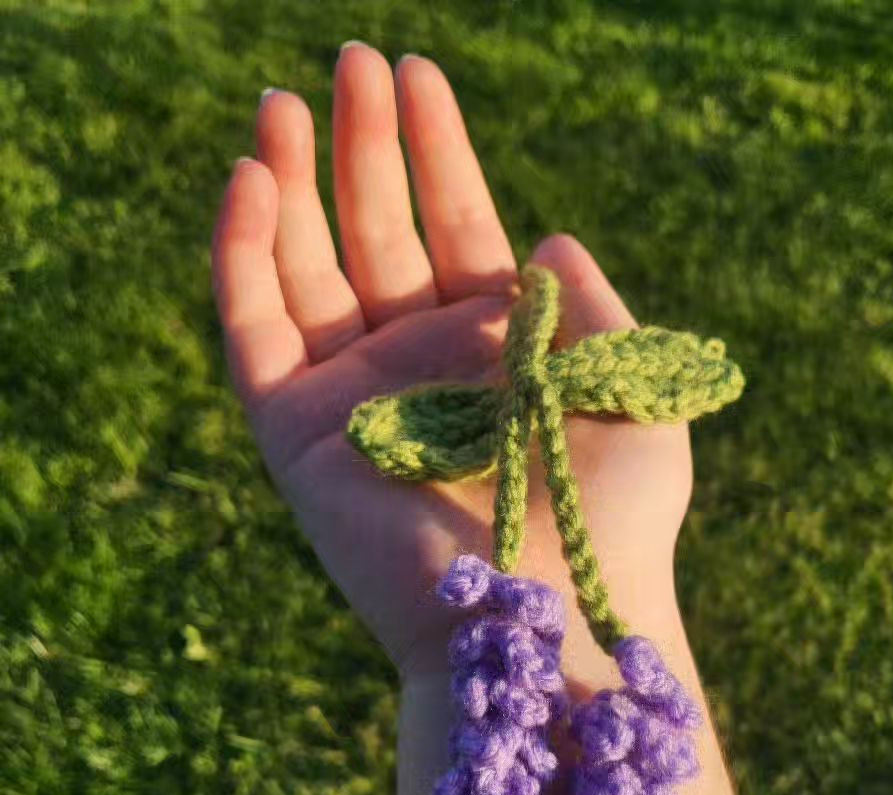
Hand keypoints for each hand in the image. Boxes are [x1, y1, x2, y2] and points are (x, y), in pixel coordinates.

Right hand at [211, 44, 691, 679]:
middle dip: (363, 150)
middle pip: (376, 235)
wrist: (549, 619)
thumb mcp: (634, 385)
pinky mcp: (296, 436)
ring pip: (305, 271)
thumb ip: (591, 306)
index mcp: (494, 352)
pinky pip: (254, 330)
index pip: (455, 229)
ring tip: (285, 102)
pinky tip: (251, 180)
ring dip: (291, 186)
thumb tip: (544, 237)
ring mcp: (354, 398)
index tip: (421, 76)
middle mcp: (419, 366)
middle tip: (351, 63)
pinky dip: (244, 256)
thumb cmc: (609, 517)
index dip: (437, 154)